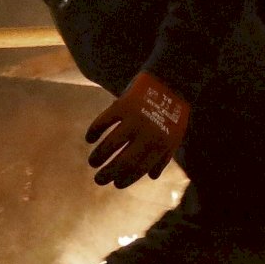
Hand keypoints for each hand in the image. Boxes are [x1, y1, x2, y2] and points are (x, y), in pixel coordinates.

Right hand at [86, 71, 190, 187]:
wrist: (172, 79)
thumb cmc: (172, 112)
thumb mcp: (175, 136)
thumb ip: (163, 156)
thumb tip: (152, 177)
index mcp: (161, 146)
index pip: (139, 169)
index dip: (125, 179)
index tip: (115, 184)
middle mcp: (147, 135)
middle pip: (122, 162)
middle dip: (108, 174)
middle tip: (98, 180)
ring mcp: (134, 120)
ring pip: (110, 145)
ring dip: (98, 156)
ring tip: (92, 162)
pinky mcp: (122, 105)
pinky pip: (103, 122)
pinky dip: (94, 131)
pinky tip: (89, 138)